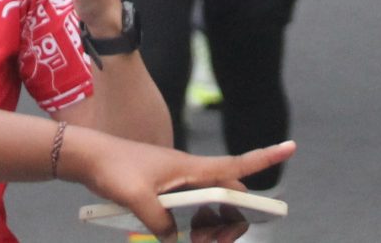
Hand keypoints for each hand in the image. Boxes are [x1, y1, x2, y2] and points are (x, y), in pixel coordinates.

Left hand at [63, 130, 295, 241]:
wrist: (89, 157)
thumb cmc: (114, 169)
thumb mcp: (137, 199)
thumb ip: (160, 222)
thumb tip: (174, 239)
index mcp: (192, 169)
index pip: (237, 164)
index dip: (266, 157)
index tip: (291, 146)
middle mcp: (191, 174)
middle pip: (230, 198)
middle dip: (233, 223)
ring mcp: (180, 183)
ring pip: (212, 208)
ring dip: (212, 229)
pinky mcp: (167, 192)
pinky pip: (193, 212)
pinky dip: (195, 227)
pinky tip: (181, 238)